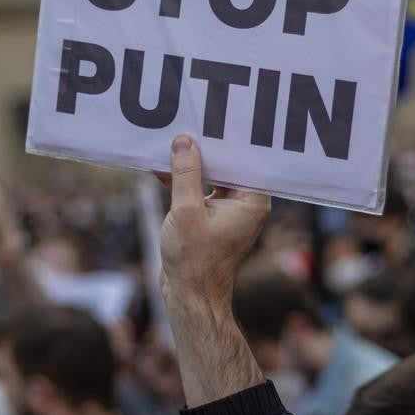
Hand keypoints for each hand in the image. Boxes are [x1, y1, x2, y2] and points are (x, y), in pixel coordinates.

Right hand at [159, 135, 269, 302]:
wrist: (189, 296)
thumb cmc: (195, 261)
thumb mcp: (186, 211)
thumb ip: (186, 174)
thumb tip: (184, 142)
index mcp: (253, 200)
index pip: (244, 158)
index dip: (228, 138)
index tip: (212, 117)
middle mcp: (246, 203)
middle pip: (227, 164)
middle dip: (207, 147)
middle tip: (189, 122)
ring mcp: (229, 210)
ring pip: (212, 175)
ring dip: (192, 163)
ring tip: (172, 138)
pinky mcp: (212, 216)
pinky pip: (200, 190)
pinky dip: (183, 181)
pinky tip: (162, 166)